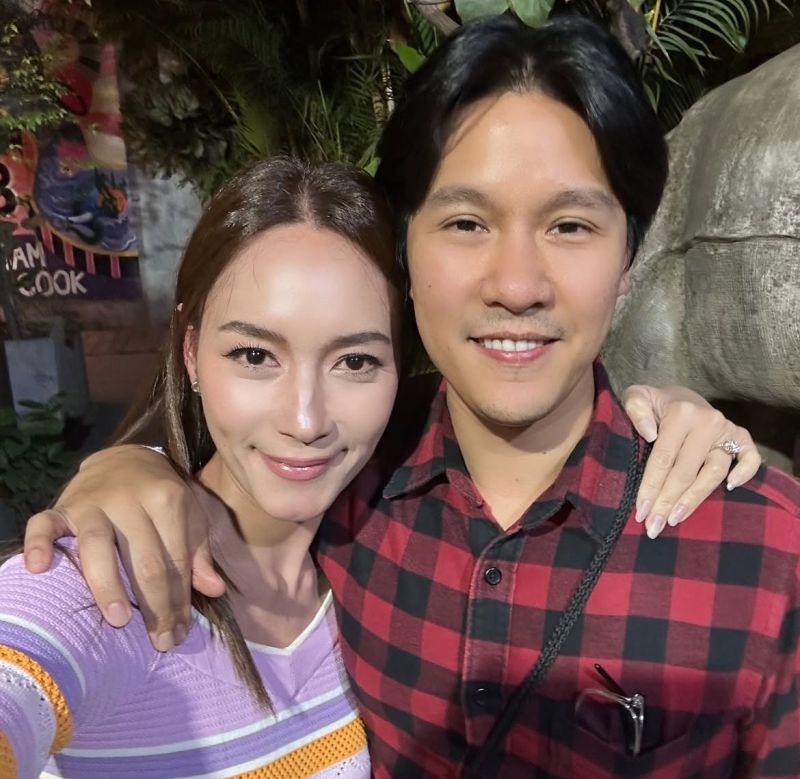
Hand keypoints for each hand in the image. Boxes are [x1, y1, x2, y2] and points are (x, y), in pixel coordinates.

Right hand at [23, 445, 224, 650]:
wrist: (126, 457)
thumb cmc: (162, 495)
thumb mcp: (190, 516)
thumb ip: (199, 552)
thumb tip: (213, 589)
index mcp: (167, 499)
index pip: (174, 559)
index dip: (179, 599)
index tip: (180, 632)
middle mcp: (130, 500)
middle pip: (144, 559)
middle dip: (154, 605)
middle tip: (159, 641)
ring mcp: (92, 503)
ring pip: (97, 547)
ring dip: (108, 586)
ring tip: (119, 620)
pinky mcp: (63, 506)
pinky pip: (44, 524)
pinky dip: (39, 544)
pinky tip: (39, 568)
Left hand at [622, 385, 760, 538]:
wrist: (681, 397)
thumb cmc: (655, 403)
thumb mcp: (637, 396)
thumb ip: (636, 409)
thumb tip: (649, 433)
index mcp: (680, 414)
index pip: (663, 458)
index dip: (650, 487)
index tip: (640, 511)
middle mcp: (707, 422)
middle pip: (686, 471)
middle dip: (667, 501)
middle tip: (653, 526)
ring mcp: (726, 431)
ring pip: (713, 472)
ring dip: (694, 499)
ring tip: (675, 519)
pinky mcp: (741, 437)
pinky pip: (750, 457)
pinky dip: (745, 473)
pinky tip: (731, 489)